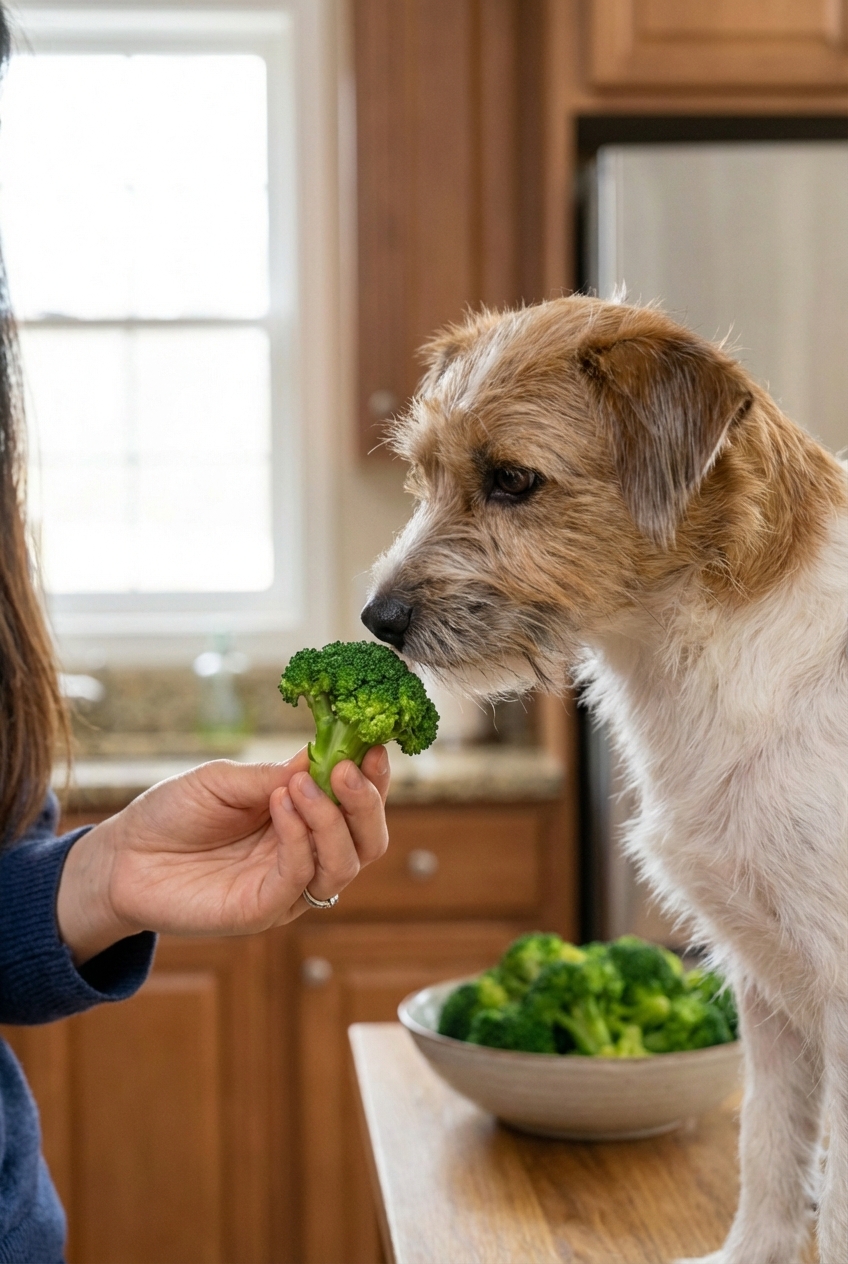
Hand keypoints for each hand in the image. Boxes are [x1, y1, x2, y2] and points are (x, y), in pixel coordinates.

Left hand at [56, 748, 389, 964]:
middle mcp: (305, 856)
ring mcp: (287, 888)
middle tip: (347, 767)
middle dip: (366, 803)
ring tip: (301, 786)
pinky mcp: (263, 910)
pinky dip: (300, 839)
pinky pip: (299, 878)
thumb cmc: (174, 813)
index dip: (374, 780)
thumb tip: (328, 755)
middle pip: (367, 841)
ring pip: (344, 864)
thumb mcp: (226, 779)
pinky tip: (281, 806)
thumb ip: (275, 775)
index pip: (357, 806)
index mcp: (304, 821)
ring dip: (332, 820)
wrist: (122, 856)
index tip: (374, 746)